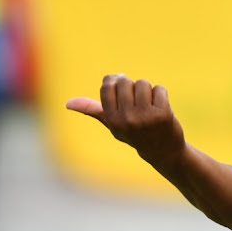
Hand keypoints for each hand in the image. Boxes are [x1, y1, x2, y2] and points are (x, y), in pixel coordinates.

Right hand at [66, 74, 185, 165]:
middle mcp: (127, 119)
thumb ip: (92, 110)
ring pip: (143, 83)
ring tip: (149, 104)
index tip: (120, 82)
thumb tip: (68, 103)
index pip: (107, 87)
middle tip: (137, 99)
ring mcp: (146, 116)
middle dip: (131, 85)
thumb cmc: (134, 133)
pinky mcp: (163, 113)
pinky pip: (159, 89)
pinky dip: (161, 94)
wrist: (162, 150)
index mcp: (112, 120)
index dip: (114, 80)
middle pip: (125, 82)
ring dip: (147, 90)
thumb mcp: (112, 124)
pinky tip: (161, 107)